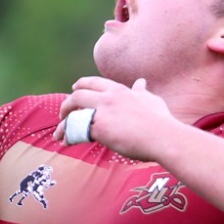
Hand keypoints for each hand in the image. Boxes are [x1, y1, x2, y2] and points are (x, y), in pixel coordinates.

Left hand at [53, 77, 177, 160]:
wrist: (163, 137)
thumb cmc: (161, 121)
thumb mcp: (151, 100)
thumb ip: (142, 91)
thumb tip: (141, 82)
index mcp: (120, 90)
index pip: (94, 82)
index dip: (82, 84)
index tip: (75, 87)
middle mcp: (108, 97)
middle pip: (78, 95)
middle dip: (67, 103)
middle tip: (63, 112)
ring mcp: (103, 112)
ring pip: (74, 112)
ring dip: (64, 123)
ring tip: (60, 132)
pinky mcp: (100, 128)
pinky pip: (77, 130)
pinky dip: (68, 135)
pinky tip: (66, 142)